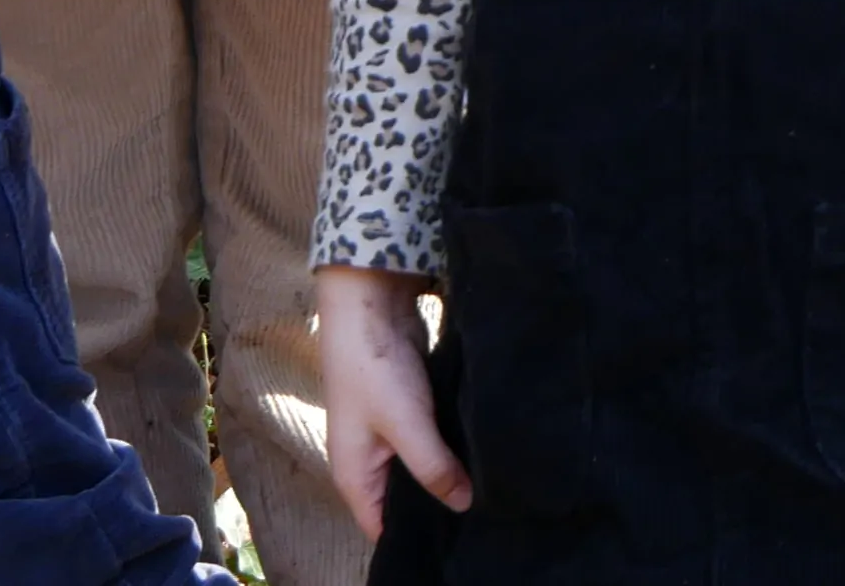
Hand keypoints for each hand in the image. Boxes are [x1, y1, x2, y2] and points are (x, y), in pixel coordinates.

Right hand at [315, 265, 468, 538]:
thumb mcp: (406, 424)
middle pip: (406, 503)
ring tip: (489, 488)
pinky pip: (432, 443)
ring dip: (448, 474)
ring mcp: (389, 437)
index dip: (417, 538)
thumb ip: (434, 468)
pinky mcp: (409, 413)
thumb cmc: (372, 366)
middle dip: (439, 507)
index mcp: (355, 478)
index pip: (384, 531)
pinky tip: (480, 454)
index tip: (458, 541)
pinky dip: (451, 448)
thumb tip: (467, 504)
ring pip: (423, 471)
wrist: (368, 303)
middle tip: (485, 515)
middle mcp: (369, 464)